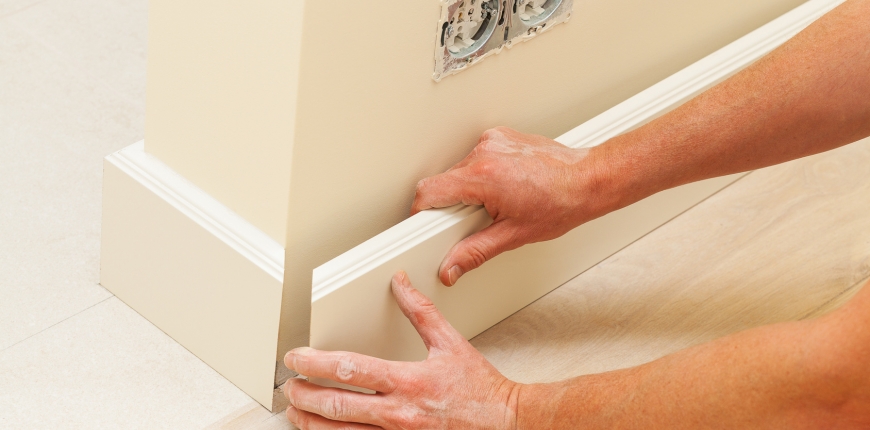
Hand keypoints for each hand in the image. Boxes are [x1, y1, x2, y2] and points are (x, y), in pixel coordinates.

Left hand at [283, 271, 520, 429]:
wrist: (506, 424)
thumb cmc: (481, 390)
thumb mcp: (451, 343)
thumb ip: (421, 312)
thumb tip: (401, 284)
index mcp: (408, 381)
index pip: (350, 369)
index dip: (316, 362)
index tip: (297, 357)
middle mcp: (399, 414)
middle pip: (337, 405)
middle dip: (304, 395)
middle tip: (289, 386)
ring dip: (312, 423)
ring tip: (296, 412)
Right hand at [412, 126, 615, 285]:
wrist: (589, 180)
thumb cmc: (561, 203)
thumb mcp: (513, 235)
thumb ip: (474, 252)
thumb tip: (451, 267)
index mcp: (483, 176)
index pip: (429, 191)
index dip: (421, 213)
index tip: (424, 224)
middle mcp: (485, 152)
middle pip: (443, 181)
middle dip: (451, 205)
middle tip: (476, 220)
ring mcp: (493, 140)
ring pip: (459, 169)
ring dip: (468, 189)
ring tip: (498, 202)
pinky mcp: (501, 137)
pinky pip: (476, 157)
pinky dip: (482, 174)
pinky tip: (505, 187)